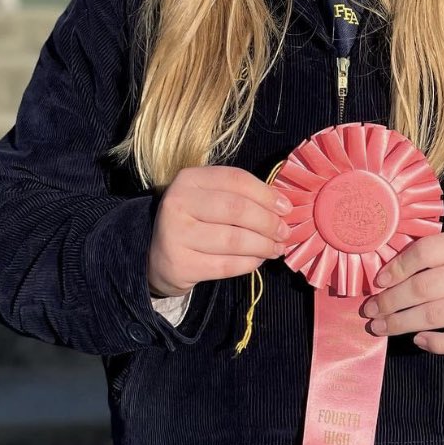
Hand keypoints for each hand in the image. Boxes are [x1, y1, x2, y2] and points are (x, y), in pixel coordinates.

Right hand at [147, 166, 289, 298]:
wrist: (157, 255)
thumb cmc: (195, 221)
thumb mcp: (211, 197)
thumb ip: (242, 196)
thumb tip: (283, 207)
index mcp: (189, 178)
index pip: (236, 180)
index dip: (266, 194)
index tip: (286, 208)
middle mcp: (178, 203)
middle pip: (237, 209)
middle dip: (268, 222)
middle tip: (284, 232)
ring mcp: (176, 234)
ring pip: (234, 240)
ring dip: (263, 245)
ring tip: (276, 248)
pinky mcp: (180, 264)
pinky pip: (226, 265)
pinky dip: (249, 263)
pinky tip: (258, 260)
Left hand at [360, 230, 443, 354]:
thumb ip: (429, 256)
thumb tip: (384, 279)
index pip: (423, 253)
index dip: (395, 269)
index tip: (378, 283)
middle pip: (423, 288)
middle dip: (390, 302)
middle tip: (370, 311)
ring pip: (434, 316)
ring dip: (401, 323)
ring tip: (380, 327)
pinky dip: (433, 343)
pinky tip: (417, 340)